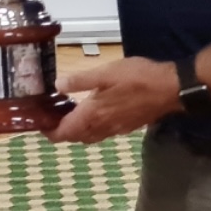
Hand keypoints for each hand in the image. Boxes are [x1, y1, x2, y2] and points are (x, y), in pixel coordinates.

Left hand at [43, 56, 178, 144]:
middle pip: (75, 137)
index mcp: (93, 115)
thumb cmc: (137, 78)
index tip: (39, 123)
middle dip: (61, 131)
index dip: (48, 132)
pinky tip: (93, 111)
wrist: (170, 89)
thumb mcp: (105, 72)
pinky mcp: (126, 127)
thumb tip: (57, 86)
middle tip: (52, 115)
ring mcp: (116, 130)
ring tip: (69, 112)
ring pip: (89, 137)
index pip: (64, 133)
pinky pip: (102, 133)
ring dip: (76, 130)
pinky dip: (91, 127)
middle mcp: (102, 127)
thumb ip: (80, 80)